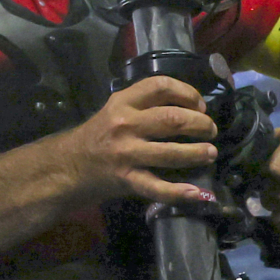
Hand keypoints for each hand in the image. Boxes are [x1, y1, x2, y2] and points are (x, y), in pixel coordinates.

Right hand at [69, 76, 217, 205]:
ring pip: (171, 153)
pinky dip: (181, 192)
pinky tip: (199, 193)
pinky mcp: (127, 179)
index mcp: (122, 102)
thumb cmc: (99, 136)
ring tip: (210, 153)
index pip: (160, 86)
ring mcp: (126, 153)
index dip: (188, 93)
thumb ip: (144, 105)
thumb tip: (190, 107)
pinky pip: (158, 187)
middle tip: (210, 130)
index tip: (199, 105)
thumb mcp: (115, 110)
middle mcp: (124, 124)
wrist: (68, 165)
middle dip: (200, 124)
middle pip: (172, 119)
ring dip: (198, 153)